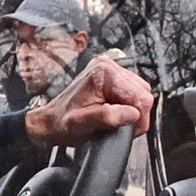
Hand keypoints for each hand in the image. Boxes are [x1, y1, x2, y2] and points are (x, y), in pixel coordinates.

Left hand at [23, 55, 151, 147]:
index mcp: (103, 73)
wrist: (51, 122)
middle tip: (116, 126)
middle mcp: (108, 66)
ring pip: (141, 95)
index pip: (141, 97)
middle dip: (134, 115)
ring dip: (131, 112)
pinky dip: (128, 108)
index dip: (137, 119)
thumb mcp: (82, 124)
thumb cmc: (62, 123)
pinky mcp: (114, 78)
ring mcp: (111, 70)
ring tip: (113, 120)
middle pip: (143, 95)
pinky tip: (114, 113)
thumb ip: (107, 117)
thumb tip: (132, 114)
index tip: (123, 129)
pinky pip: (134, 95)